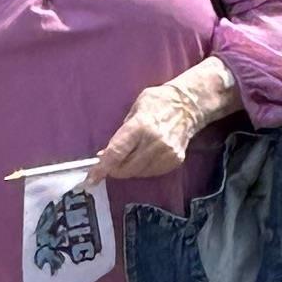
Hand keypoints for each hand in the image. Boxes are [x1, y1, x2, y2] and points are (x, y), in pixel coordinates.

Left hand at [92, 75, 212, 181]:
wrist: (189, 106)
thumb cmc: (158, 102)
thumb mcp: (135, 109)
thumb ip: (121, 133)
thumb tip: (105, 154)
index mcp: (141, 125)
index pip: (117, 152)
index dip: (102, 168)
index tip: (91, 179)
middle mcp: (154, 142)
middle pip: (126, 168)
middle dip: (113, 169)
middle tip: (108, 164)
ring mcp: (167, 153)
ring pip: (138, 173)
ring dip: (128, 169)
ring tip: (130, 156)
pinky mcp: (175, 160)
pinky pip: (151, 172)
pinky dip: (142, 169)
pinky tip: (143, 157)